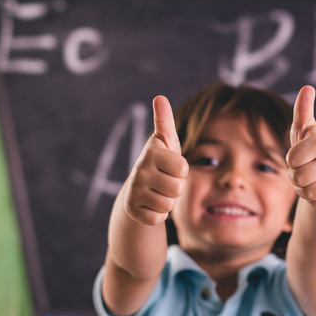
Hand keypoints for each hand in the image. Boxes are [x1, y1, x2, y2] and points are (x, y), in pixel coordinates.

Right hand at [123, 95, 188, 224]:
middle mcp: (139, 170)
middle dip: (176, 187)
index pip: (183, 168)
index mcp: (152, 152)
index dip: (182, 170)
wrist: (137, 190)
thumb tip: (160, 97)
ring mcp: (133, 191)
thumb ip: (165, 120)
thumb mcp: (165, 142)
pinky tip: (150, 205)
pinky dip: (158, 215)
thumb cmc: (159, 163)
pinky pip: (158, 218)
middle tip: (165, 181)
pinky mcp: (131, 210)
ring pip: (168, 204)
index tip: (171, 167)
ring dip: (168, 201)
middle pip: (178, 188)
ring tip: (158, 192)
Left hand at [287, 85, 315, 209]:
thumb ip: (303, 109)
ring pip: (306, 192)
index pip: (292, 159)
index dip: (292, 160)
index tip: (301, 154)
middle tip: (306, 168)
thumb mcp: (304, 129)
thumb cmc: (310, 147)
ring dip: (303, 188)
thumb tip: (308, 87)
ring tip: (312, 178)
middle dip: (295, 175)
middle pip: (297, 177)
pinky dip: (313, 198)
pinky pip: (315, 203)